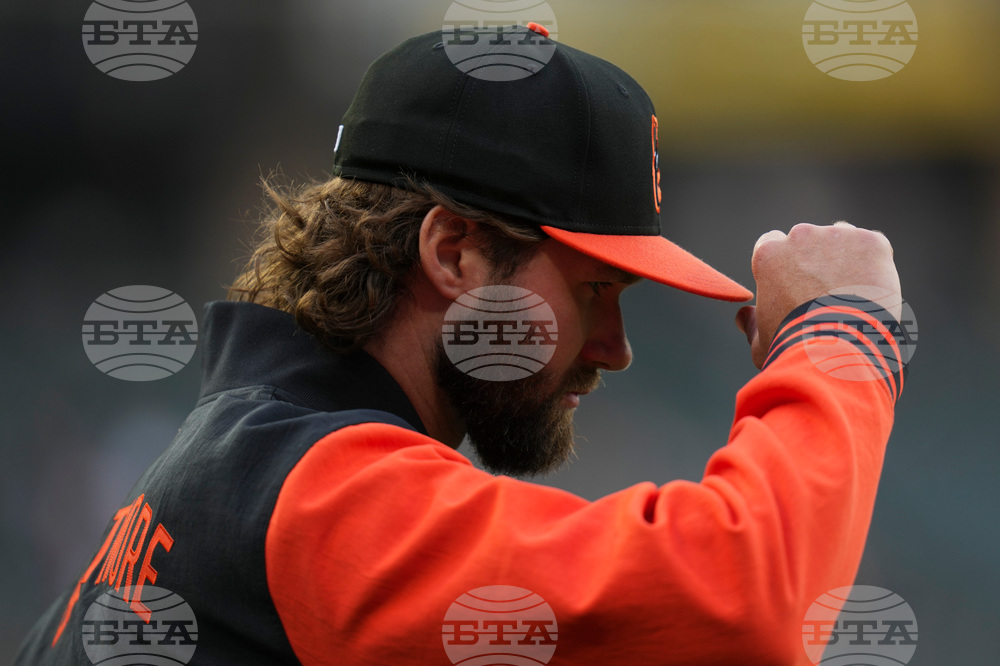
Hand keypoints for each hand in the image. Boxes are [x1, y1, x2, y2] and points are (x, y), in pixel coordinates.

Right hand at [735, 222, 900, 368]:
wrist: (838, 350)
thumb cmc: (793, 348)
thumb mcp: (761, 340)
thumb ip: (752, 322)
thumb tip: (743, 317)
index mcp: (770, 254)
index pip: (773, 244)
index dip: (784, 265)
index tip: (793, 286)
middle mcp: (802, 235)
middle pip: (810, 240)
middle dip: (816, 262)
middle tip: (827, 296)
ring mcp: (839, 236)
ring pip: (843, 242)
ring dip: (845, 261)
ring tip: (852, 297)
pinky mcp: (871, 243)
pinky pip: (874, 248)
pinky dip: (875, 267)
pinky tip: (872, 294)